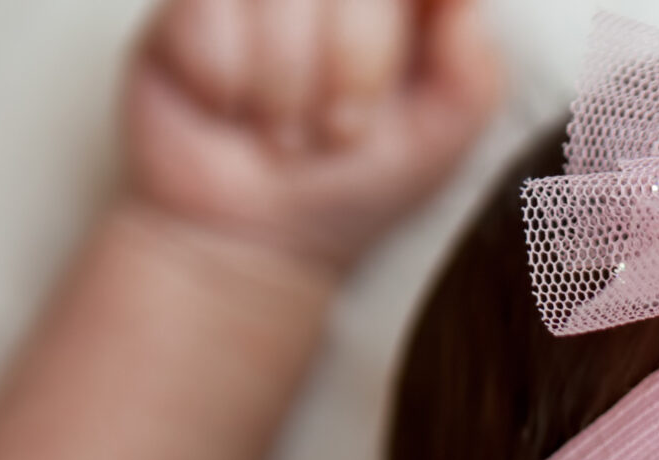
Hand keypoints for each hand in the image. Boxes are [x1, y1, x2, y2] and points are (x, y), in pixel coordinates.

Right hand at [122, 0, 501, 271]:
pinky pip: (212, 12)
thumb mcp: (444, 133)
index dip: (384, 27)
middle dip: (355, 64)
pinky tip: (228, 108)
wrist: (260, 237)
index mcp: (396, 0)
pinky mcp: (186, 3)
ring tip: (284, 132)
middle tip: (341, 131)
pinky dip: (227, 80)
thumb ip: (472, 62)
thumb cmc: (356, 180)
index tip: (391, 81)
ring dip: (287, 85)